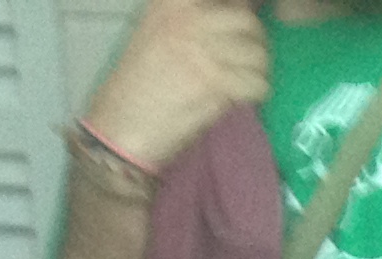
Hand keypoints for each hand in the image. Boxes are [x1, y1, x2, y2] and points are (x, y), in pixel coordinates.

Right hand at [83, 0, 272, 175]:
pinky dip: (255, 94)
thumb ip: (198, 19)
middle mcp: (187, 15)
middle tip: (246, 62)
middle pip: (247, 21)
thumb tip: (241, 11)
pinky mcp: (214, 80)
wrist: (123, 123)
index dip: (238, 14)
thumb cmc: (143, 81)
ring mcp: (202, 46)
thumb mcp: (163, 30)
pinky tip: (240, 98)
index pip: (230, 0)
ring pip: (257, 54)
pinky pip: (257, 83)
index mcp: (173, 0)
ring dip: (256, 72)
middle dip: (254, 45)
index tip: (236, 34)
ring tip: (241, 82)